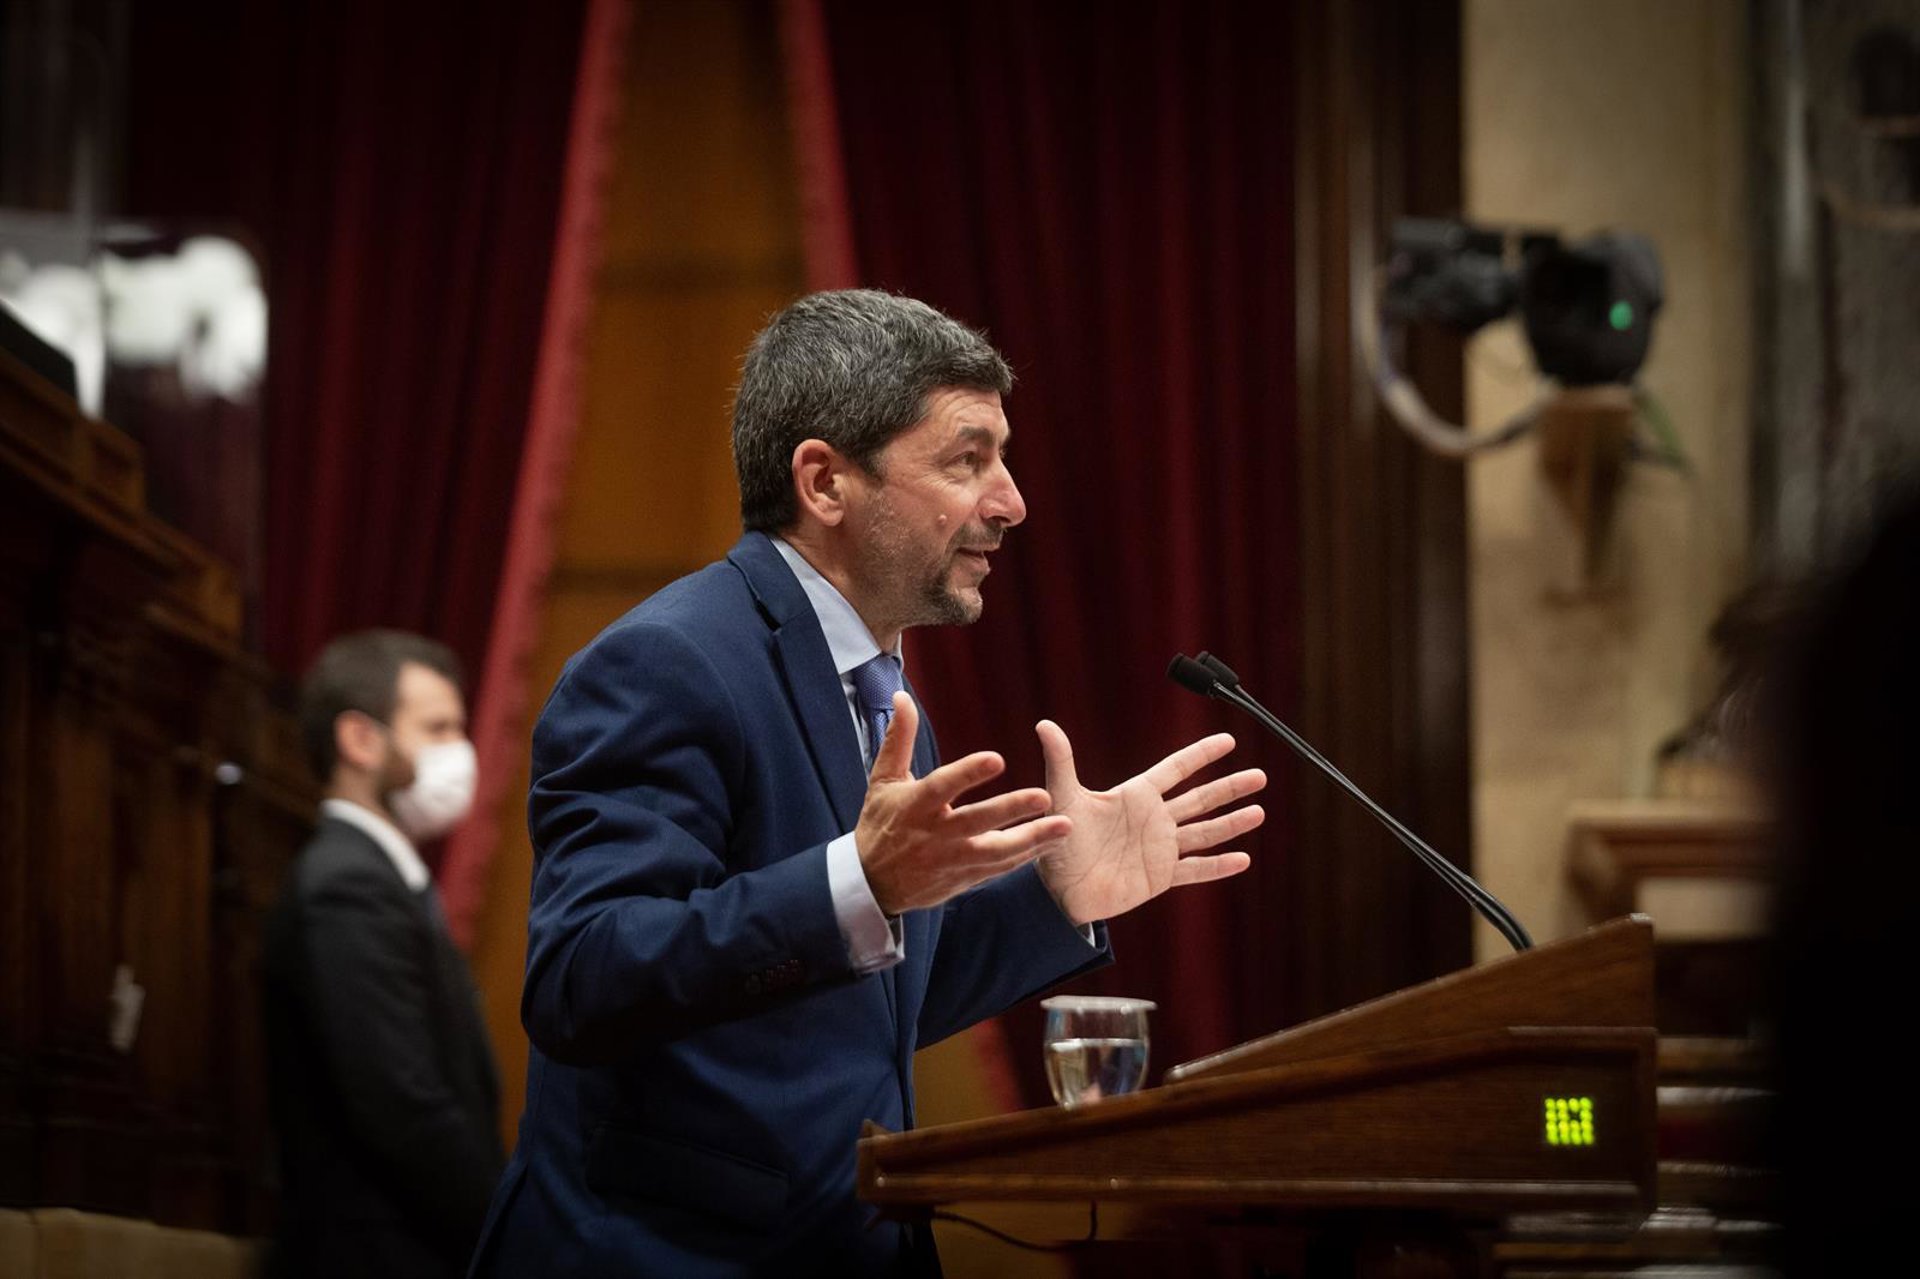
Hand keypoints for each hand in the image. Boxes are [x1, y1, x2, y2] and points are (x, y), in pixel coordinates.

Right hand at [856, 692, 1073, 914]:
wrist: (872, 884)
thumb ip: (898, 738)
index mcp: (915, 804)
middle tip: (1045, 796)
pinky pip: (998, 869)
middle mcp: (934, 834)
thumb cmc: (880, 823)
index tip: (996, 759)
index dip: (968, 773)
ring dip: (1032, 840)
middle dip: (1011, 809)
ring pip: (995, 852)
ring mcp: (951, 860)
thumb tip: (902, 695)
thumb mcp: (883, 780)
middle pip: (976, 822)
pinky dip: (1026, 857)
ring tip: (1066, 827)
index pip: (943, 786)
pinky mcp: (963, 879)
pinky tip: (1053, 843)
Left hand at [1033, 723, 1263, 925]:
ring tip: (1259, 811)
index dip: (1202, 755)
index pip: (1176, 769)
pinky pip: (1195, 869)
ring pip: (1205, 831)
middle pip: (1200, 799)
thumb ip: (1061, 761)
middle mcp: (1153, 819)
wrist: (1058, 890)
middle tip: (1260, 775)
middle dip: (1229, 787)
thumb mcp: (1062, 797)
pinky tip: (1243, 858)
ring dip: (1232, 823)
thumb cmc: (1057, 841)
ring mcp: (1160, 848)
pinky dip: (1219, 866)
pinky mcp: (1160, 876)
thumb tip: (1044, 724)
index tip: (1228, 740)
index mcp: (1136, 796)